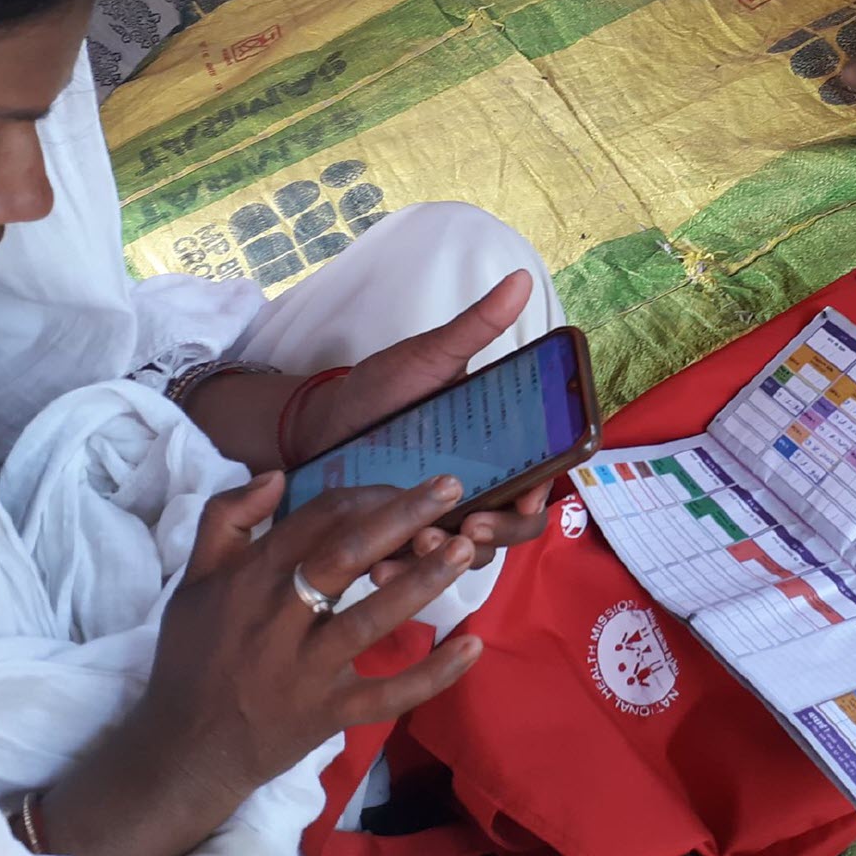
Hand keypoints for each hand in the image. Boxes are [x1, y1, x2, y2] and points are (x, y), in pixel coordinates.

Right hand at [38, 473, 481, 855]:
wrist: (183, 748)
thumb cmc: (194, 656)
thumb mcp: (194, 580)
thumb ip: (225, 519)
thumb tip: (275, 473)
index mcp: (249, 579)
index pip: (315, 520)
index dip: (365, 496)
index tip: (407, 486)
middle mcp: (278, 619)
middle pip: (344, 556)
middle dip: (400, 518)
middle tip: (450, 489)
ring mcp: (305, 669)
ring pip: (370, 619)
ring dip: (422, 582)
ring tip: (464, 549)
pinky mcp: (327, 713)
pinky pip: (386, 694)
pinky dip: (432, 674)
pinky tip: (473, 645)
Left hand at [292, 269, 549, 565]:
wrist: (315, 423)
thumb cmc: (379, 389)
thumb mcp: (426, 357)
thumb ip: (475, 328)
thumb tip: (521, 279)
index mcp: (497, 449)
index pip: (540, 481)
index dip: (540, 496)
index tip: (523, 496)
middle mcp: (478, 488)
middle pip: (514, 527)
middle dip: (496, 535)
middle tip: (466, 528)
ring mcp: (442, 519)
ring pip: (470, 556)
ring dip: (449, 559)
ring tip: (413, 547)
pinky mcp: (403, 542)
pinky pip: (418, 573)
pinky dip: (405, 576)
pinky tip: (382, 569)